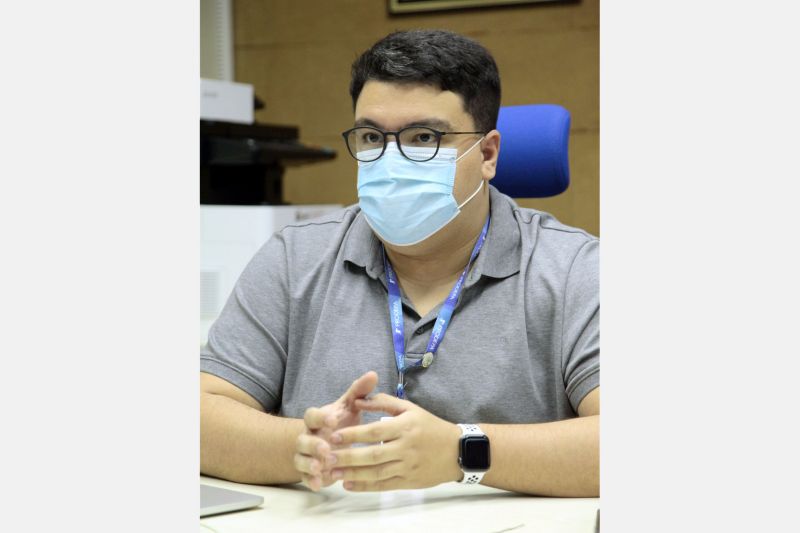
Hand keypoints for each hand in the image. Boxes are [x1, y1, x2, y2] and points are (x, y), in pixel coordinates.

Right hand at [294, 371, 377, 490]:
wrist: (326, 441)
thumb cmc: (340, 422)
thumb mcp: (349, 407)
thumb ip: (358, 392)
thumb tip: (373, 374)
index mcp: (316, 419)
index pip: (311, 415)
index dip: (320, 417)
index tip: (333, 419)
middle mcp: (307, 437)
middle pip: (303, 440)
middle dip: (313, 445)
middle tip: (327, 449)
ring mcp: (305, 455)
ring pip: (300, 460)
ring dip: (309, 464)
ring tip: (321, 467)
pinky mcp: (308, 472)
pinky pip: (304, 478)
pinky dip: (311, 480)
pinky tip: (319, 484)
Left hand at [327, 393, 462, 490]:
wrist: (457, 451)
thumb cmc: (430, 426)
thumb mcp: (410, 408)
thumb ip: (384, 403)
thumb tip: (358, 400)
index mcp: (406, 426)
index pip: (375, 431)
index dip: (353, 434)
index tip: (333, 434)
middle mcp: (406, 447)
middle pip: (373, 454)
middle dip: (348, 456)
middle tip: (327, 456)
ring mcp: (408, 466)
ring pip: (376, 473)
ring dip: (353, 474)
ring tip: (332, 473)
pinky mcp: (409, 482)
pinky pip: (384, 486)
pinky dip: (366, 487)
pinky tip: (349, 485)